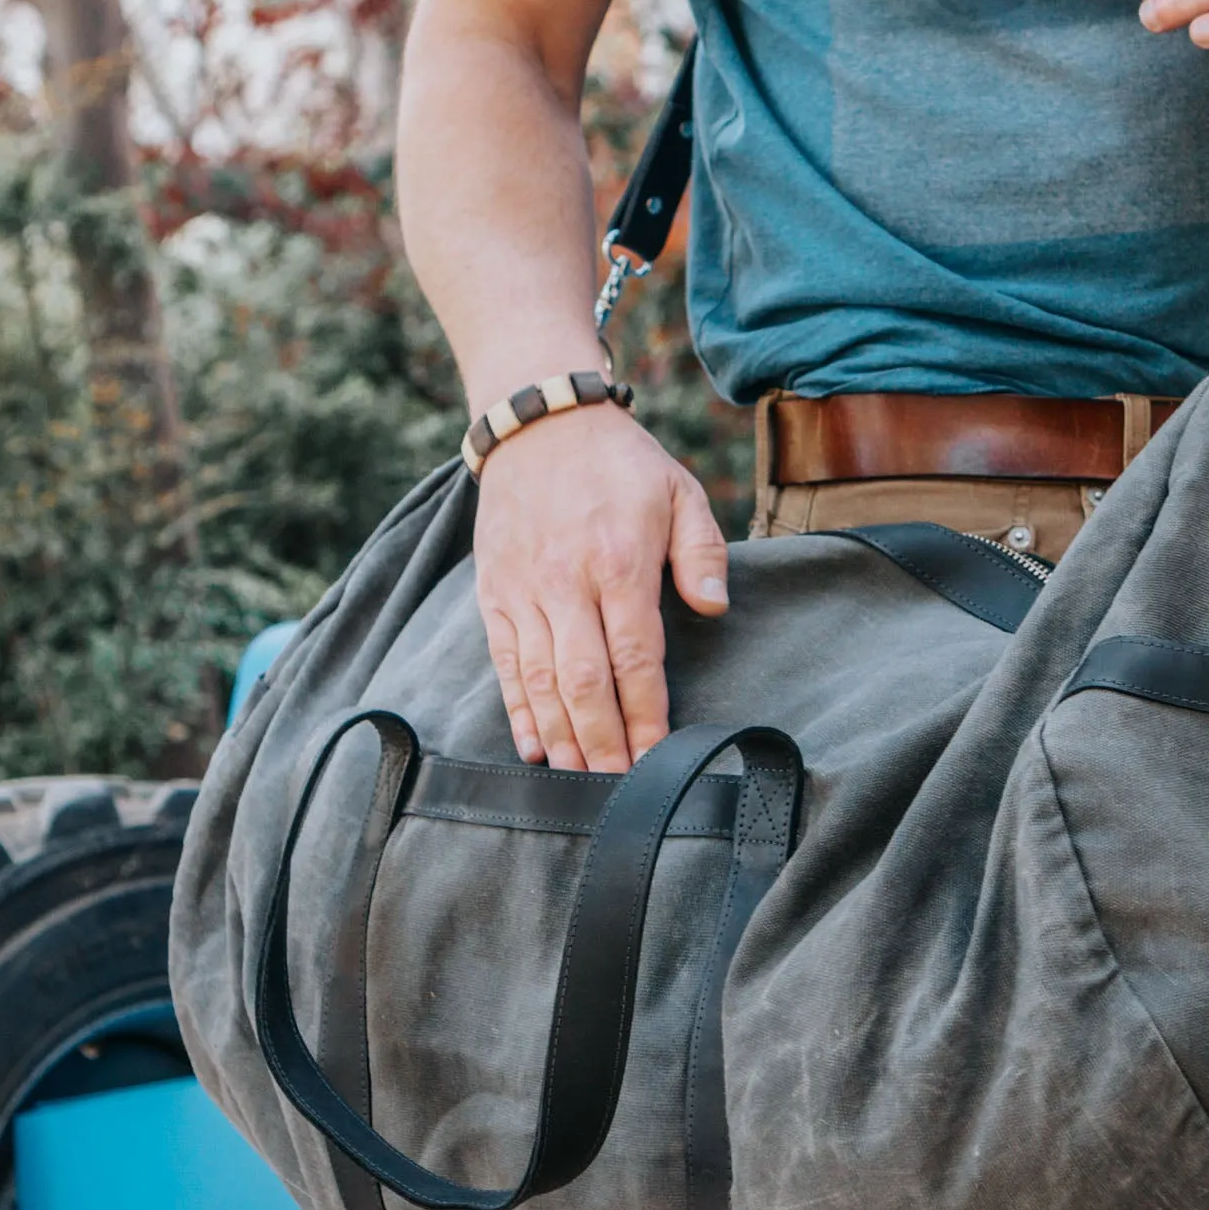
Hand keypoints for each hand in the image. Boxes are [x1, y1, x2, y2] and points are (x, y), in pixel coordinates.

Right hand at [472, 403, 728, 770]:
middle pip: (585, 682)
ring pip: (540, 681)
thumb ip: (703, 553)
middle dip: (603, 742)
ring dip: (561, 737)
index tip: (658, 755)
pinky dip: (518, 709)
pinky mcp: (494, 593)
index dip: (645, 715)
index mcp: (620, 563)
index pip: (635, 658)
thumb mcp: (680, 491)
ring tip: (580, 778)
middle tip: (620, 787)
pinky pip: (504, 663)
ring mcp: (524, 591)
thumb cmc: (621, 464)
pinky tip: (534, 745)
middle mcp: (566, 582)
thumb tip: (714, 609)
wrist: (540, 423)